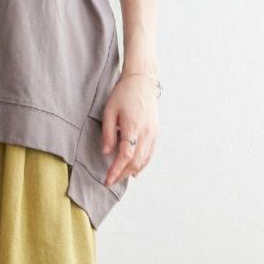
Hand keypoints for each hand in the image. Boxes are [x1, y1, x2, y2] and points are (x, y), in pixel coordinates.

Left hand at [100, 73, 158, 187]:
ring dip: (132, 171)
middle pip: (135, 162)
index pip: (125, 156)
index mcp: (133, 127)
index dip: (116, 170)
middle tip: (110, 182)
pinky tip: (134, 170)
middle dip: (122, 174)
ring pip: (144, 160)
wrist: (142, 82)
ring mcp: (153, 133)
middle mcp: (146, 132)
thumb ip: (108, 133)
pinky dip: (142, 164)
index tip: (107, 180)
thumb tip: (106, 153)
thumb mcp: (109, 111)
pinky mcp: (156, 132)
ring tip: (120, 178)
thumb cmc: (123, 94)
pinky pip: (150, 153)